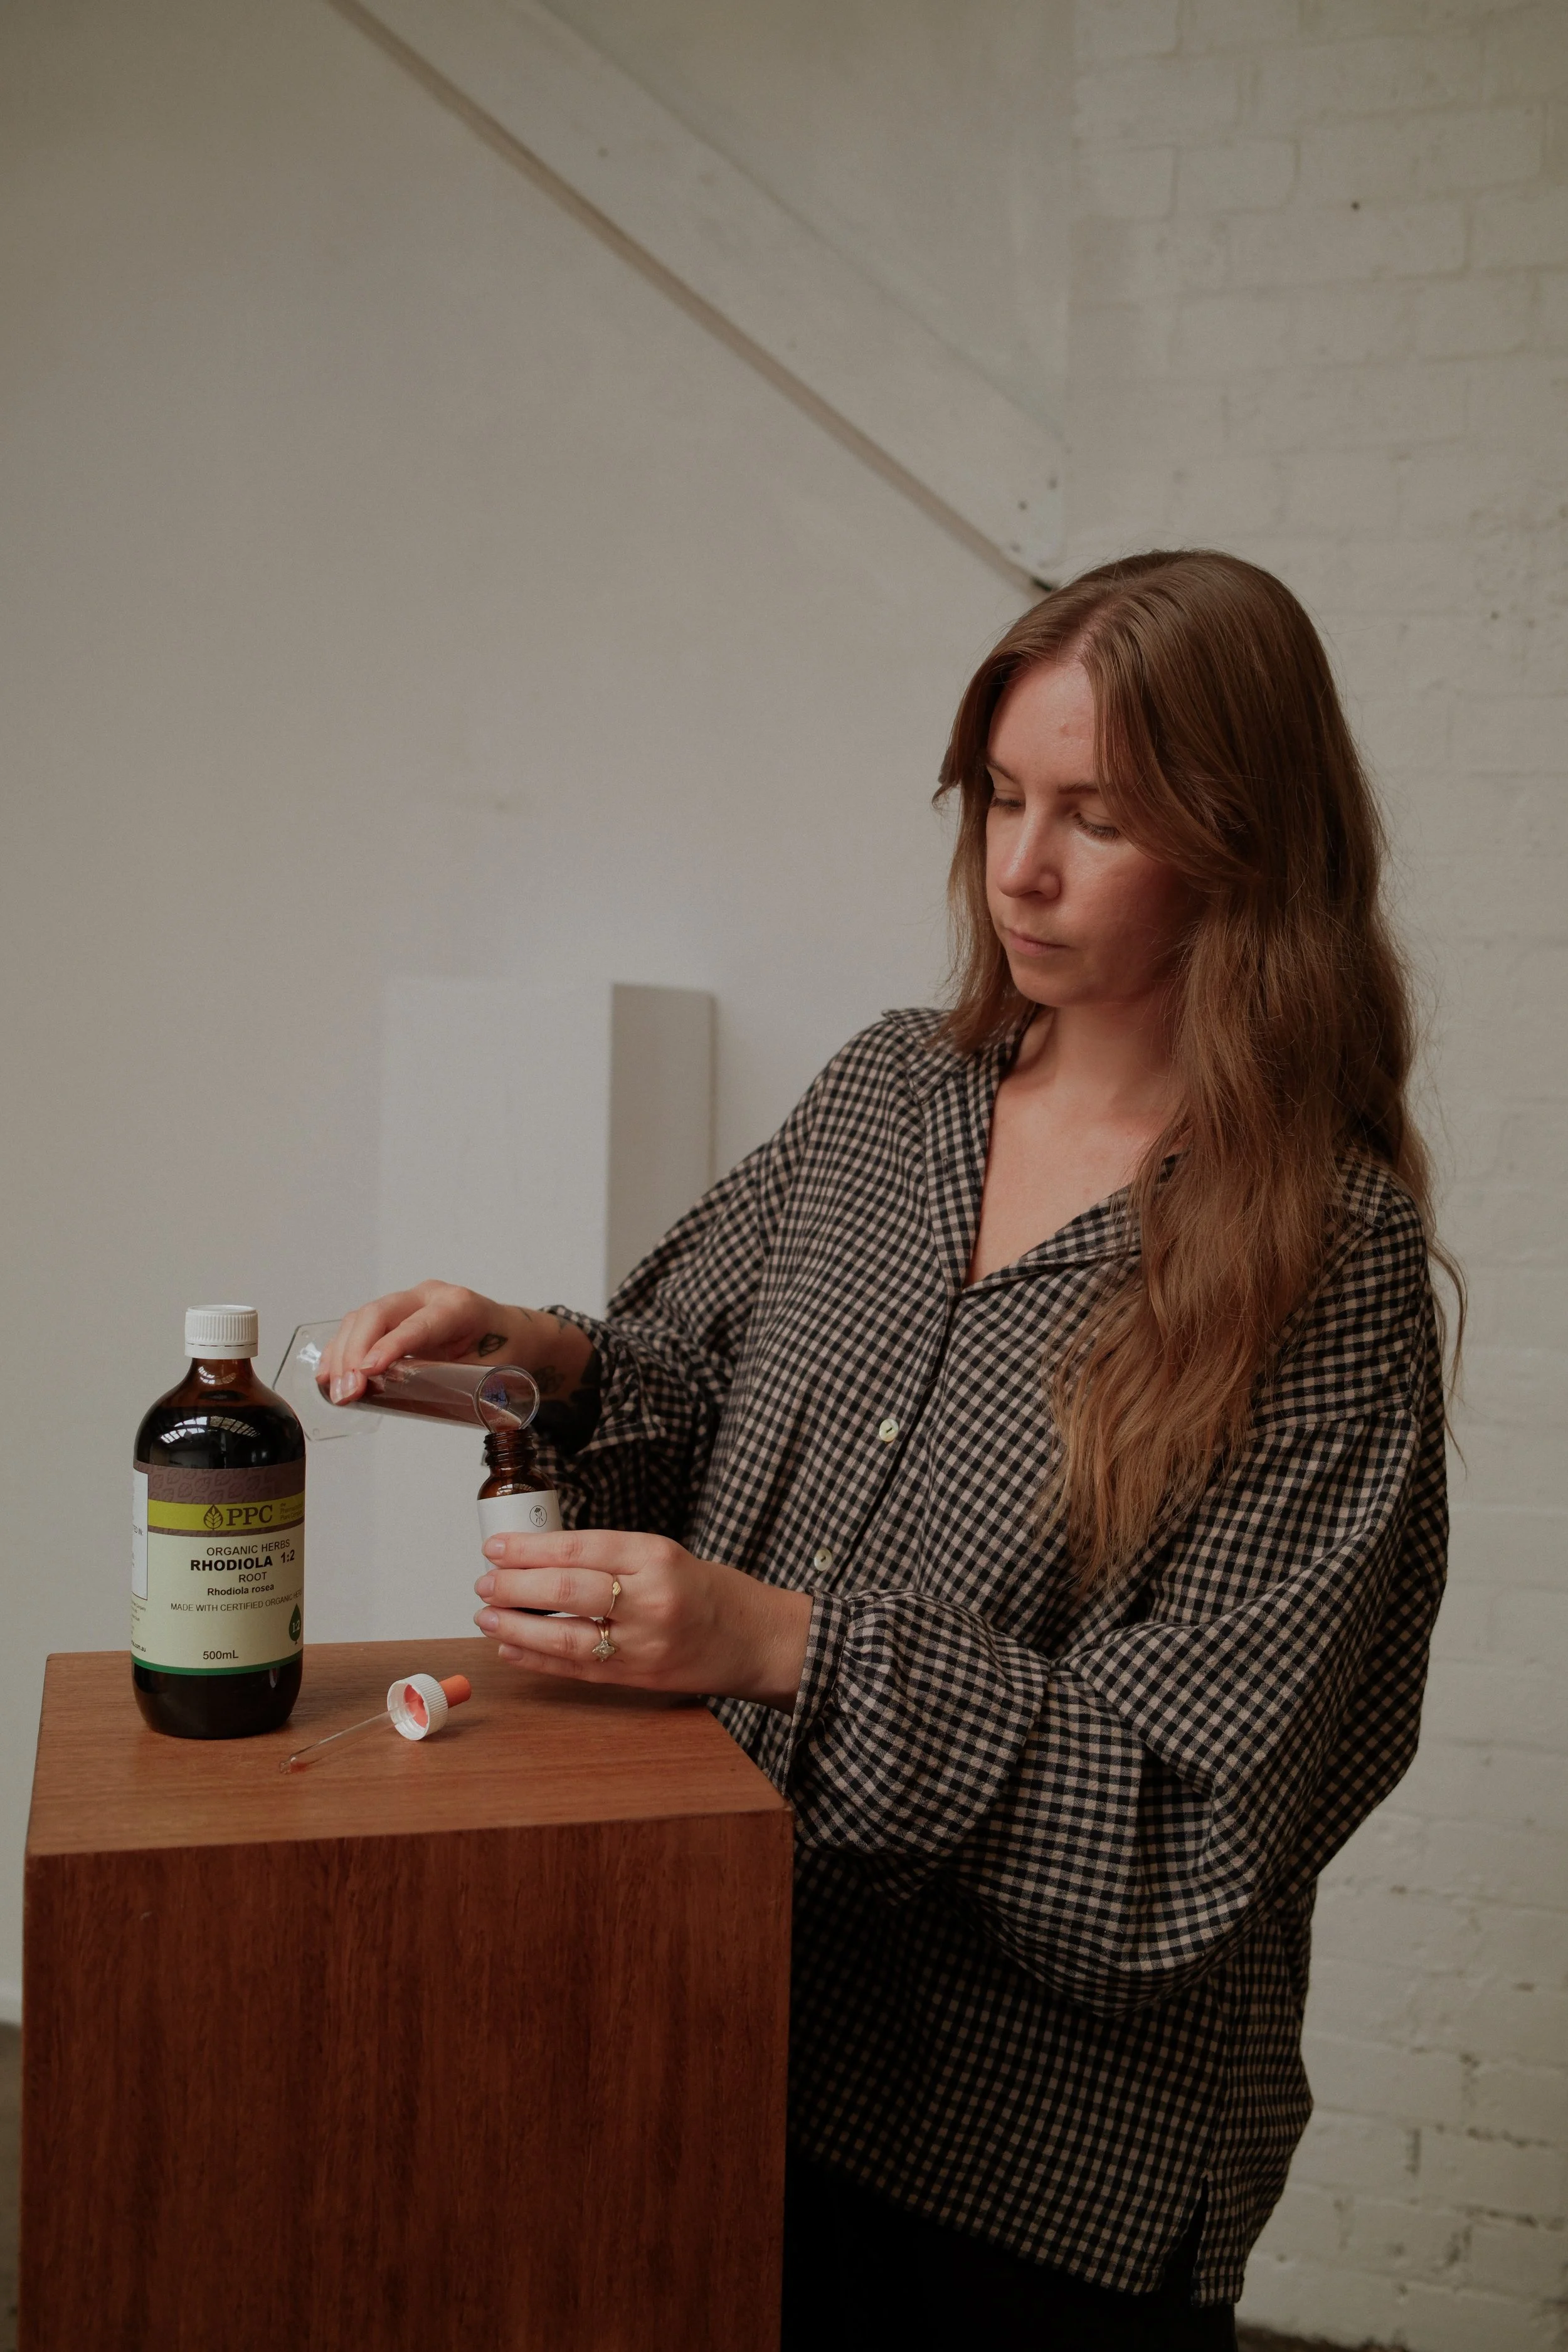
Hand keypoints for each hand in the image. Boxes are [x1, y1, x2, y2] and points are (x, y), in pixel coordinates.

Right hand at [318, 1283, 585, 1404]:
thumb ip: (460, 1384)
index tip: (368, 1371)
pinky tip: (329, 1376)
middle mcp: (429, 1297)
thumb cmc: (506, 1350)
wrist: (513, 1334)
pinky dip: (341, 1351)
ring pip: (363, 1318)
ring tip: (336, 1392)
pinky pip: (359, 1327)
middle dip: (356, 1353)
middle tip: (347, 1392)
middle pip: (380, 1314)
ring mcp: (408, 1303)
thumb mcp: (493, 1370)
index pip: (418, 1324)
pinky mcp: (393, 1317)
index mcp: (458, 1306)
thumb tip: (424, 1407)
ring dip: (343, 1355)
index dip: (391, 1346)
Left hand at [474, 1529, 813, 1712]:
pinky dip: (539, 1659)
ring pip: (568, 1637)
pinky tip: (511, 1647)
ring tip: (486, 1616)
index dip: (531, 1549)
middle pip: (569, 1590)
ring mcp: (646, 1644)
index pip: (582, 1548)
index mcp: (658, 1557)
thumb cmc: (707, 1592)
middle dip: (516, 1587)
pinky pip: (579, 1669)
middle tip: (484, 1582)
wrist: (755, 1639)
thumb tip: (540, 1558)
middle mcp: (652, 1600)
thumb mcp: (665, 1554)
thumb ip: (611, 1557)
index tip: (497, 1548)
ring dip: (518, 1627)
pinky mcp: (640, 1677)